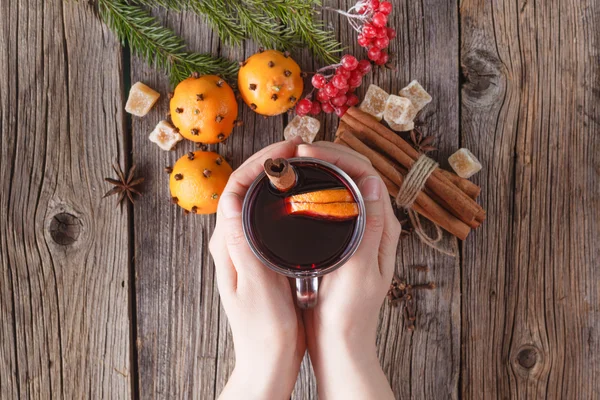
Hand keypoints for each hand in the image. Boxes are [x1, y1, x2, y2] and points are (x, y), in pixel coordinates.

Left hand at [209, 138, 305, 399]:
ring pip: (257, 199)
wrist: (267, 359)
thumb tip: (230, 201)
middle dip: (269, 161)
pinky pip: (268, 214)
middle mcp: (232, 241)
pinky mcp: (260, 255)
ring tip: (303, 161)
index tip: (286, 148)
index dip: (258, 162)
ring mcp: (246, 247)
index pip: (235, 189)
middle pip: (245, 188)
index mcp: (227, 245)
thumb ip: (241, 246)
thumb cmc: (262, 330)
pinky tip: (303, 194)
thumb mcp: (254, 288)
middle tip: (299, 146)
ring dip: (276, 176)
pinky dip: (283, 196)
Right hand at [297, 141, 399, 399]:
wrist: (340, 343)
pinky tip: (295, 188)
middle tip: (295, 151)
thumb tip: (374, 182)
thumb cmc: (349, 315)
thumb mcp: (361, 274)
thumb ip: (370, 230)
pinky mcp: (340, 238)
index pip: (367, 173)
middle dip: (327, 154)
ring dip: (320, 167)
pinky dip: (314, 186)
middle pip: (355, 172)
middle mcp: (373, 223)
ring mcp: (356, 229)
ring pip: (342, 183)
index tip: (307, 152)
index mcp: (382, 228)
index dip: (338, 155)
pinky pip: (331, 200)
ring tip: (292, 162)